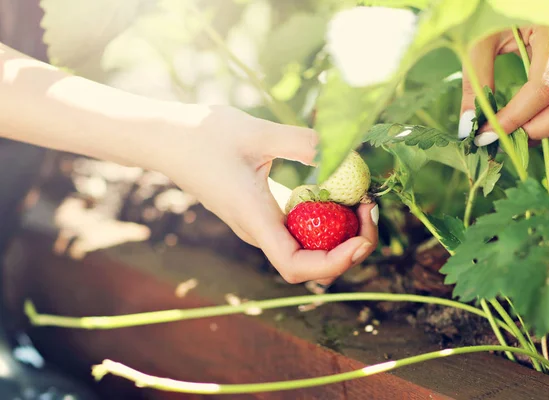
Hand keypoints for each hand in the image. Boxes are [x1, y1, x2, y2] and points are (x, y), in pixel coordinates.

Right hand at [158, 104, 377, 283]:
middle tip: (370, 206)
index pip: (297, 266)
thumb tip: (351, 153)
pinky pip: (300, 229)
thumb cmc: (203, 135)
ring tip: (360, 198)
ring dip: (340, 232)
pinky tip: (338, 192)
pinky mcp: (261, 214)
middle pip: (311, 263)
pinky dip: (325, 219)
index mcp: (254, 221)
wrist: (168, 138)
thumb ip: (305, 143)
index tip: (361, 238)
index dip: (334, 262)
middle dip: (349, 245)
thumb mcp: (258, 133)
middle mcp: (258, 232)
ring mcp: (260, 225)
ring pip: (308, 248)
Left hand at [458, 24, 548, 144]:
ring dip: (544, 124)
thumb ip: (476, 82)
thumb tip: (468, 126)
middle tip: (501, 139)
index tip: (486, 137)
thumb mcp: (479, 40)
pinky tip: (523, 116)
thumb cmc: (491, 7)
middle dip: (535, 129)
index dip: (514, 120)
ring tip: (511, 131)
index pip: (541, 89)